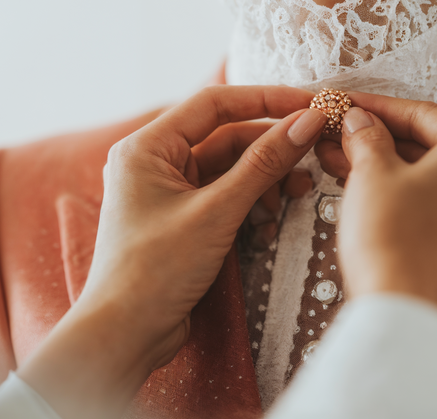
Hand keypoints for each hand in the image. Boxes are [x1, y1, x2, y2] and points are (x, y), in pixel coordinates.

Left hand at [18, 85, 325, 418]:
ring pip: (230, 168)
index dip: (265, 99)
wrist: (124, 336)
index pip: (215, 103)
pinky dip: (251, 203)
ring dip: (264, 180)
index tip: (308, 104)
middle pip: (226, 137)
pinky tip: (268, 224)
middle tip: (311, 156)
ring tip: (293, 196)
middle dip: (270, 149)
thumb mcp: (217, 212)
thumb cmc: (154, 271)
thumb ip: (264, 163)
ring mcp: (168, 191)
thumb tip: (306, 121)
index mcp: (147, 146)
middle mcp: (155, 161)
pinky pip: (225, 195)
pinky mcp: (182, 217)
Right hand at [332, 96, 436, 312]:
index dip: (376, 107)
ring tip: (340, 157)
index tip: (348, 103)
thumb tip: (360, 120)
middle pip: (431, 145)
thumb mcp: (372, 173)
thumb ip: (367, 136)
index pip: (424, 114)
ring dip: (386, 164)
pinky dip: (404, 191)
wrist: (404, 314)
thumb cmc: (395, 239)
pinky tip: (364, 185)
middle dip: (379, 138)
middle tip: (340, 131)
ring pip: (432, 175)